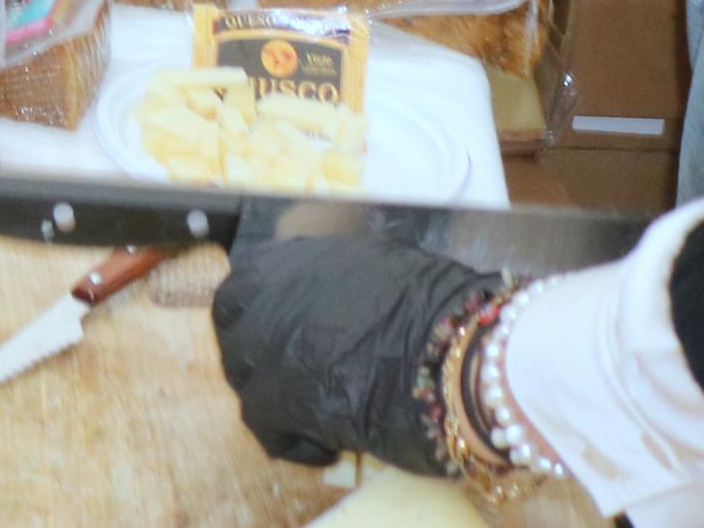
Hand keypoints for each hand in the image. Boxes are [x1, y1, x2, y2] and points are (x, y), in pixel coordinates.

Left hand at [211, 223, 500, 475]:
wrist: (470, 355)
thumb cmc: (448, 312)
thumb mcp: (387, 265)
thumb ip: (345, 277)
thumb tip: (338, 293)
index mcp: (304, 257)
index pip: (248, 280)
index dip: (256, 310)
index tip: (276, 333)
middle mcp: (280, 293)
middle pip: (233, 326)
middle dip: (252, 351)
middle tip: (286, 378)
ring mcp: (278, 342)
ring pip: (244, 374)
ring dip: (271, 395)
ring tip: (311, 415)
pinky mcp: (289, 396)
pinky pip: (263, 423)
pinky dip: (289, 440)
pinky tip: (325, 446)